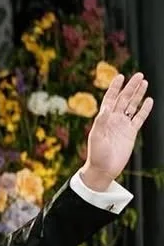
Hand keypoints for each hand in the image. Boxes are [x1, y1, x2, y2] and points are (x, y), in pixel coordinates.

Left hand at [82, 72, 153, 190]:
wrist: (104, 169)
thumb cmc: (96, 154)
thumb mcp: (96, 137)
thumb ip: (101, 122)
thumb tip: (106, 108)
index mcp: (103, 118)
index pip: (110, 98)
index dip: (115, 87)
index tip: (120, 76)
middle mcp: (114, 119)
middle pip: (124, 99)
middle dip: (131, 87)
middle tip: (139, 75)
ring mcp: (123, 125)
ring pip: (132, 106)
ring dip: (138, 94)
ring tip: (144, 82)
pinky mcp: (131, 133)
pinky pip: (139, 118)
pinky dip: (144, 109)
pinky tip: (149, 100)